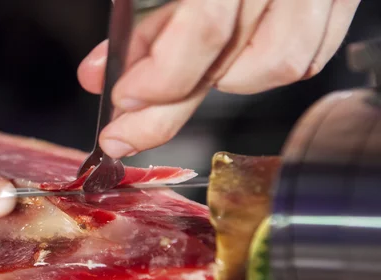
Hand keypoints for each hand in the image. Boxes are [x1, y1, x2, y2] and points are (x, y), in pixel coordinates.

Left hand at [78, 0, 360, 158]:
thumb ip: (139, 17)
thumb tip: (102, 73)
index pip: (204, 29)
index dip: (160, 78)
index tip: (123, 100)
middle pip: (231, 61)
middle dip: (167, 112)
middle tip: (128, 131)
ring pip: (280, 64)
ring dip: (222, 82)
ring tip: (185, 73)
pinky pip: (308, 52)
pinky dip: (263, 68)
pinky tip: (229, 60)